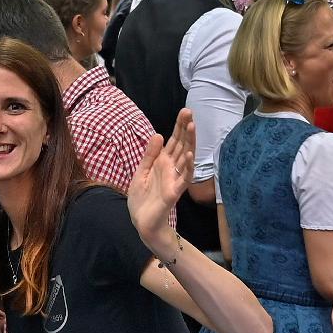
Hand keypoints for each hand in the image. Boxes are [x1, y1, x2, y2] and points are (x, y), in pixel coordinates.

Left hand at [127, 111, 197, 250]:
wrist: (141, 221)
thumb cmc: (142, 199)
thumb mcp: (141, 172)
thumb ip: (150, 155)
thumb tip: (159, 134)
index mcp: (163, 163)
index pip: (174, 141)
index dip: (179, 126)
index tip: (185, 111)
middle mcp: (171, 168)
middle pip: (181, 145)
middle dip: (185, 129)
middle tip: (189, 112)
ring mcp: (174, 179)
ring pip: (186, 158)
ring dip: (189, 143)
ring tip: (191, 127)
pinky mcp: (174, 192)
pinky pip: (183, 178)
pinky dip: (188, 167)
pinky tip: (190, 155)